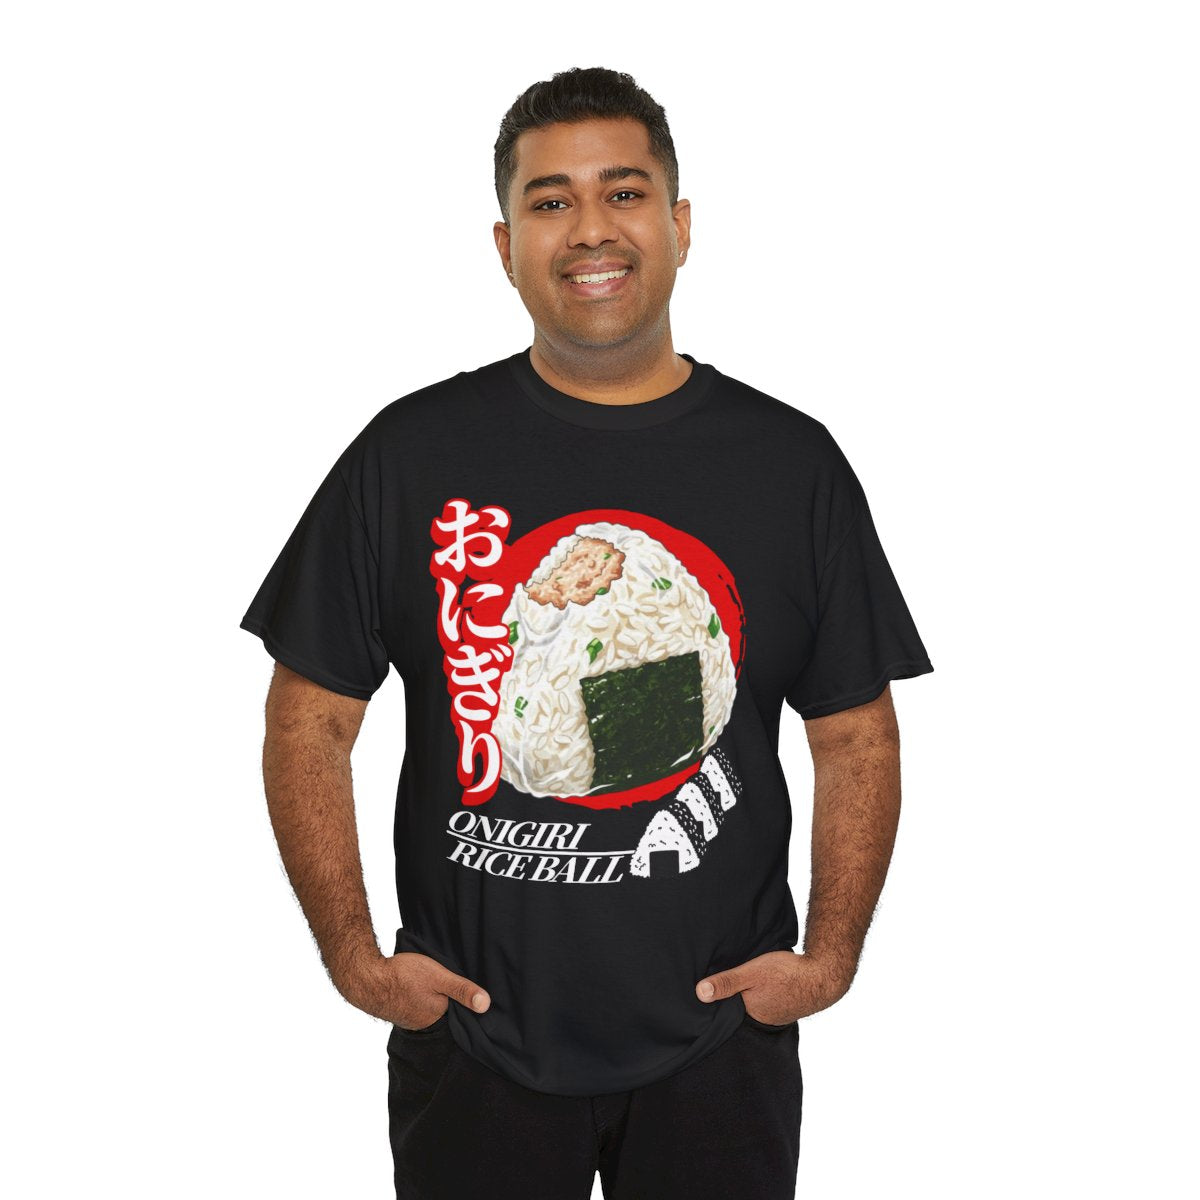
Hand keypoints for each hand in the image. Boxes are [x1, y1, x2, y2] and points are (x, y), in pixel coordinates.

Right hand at [336, 948, 491, 1029]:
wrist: (366, 977)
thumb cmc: (404, 975)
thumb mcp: (439, 977)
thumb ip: (462, 989)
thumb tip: (486, 1005)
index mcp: (437, 1016)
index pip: (458, 1012)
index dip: (464, 1002)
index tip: (469, 991)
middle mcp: (424, 1023)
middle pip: (443, 1010)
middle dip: (448, 1001)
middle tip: (450, 984)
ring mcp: (409, 1018)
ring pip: (428, 1008)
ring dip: (431, 998)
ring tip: (433, 986)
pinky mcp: (398, 1010)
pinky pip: (415, 1006)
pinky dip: (418, 998)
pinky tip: (416, 988)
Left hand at [695, 951, 852, 1023]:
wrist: (823, 975)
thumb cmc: (787, 973)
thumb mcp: (751, 973)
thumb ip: (727, 982)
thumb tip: (699, 993)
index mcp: (750, 1014)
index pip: (725, 1012)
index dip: (715, 1003)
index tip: (702, 995)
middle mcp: (762, 1019)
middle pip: (738, 1010)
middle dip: (730, 1001)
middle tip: (718, 987)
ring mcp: (775, 1014)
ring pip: (753, 1006)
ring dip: (748, 997)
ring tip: (739, 986)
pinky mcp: (785, 1006)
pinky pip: (767, 1002)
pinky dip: (761, 995)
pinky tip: (761, 986)